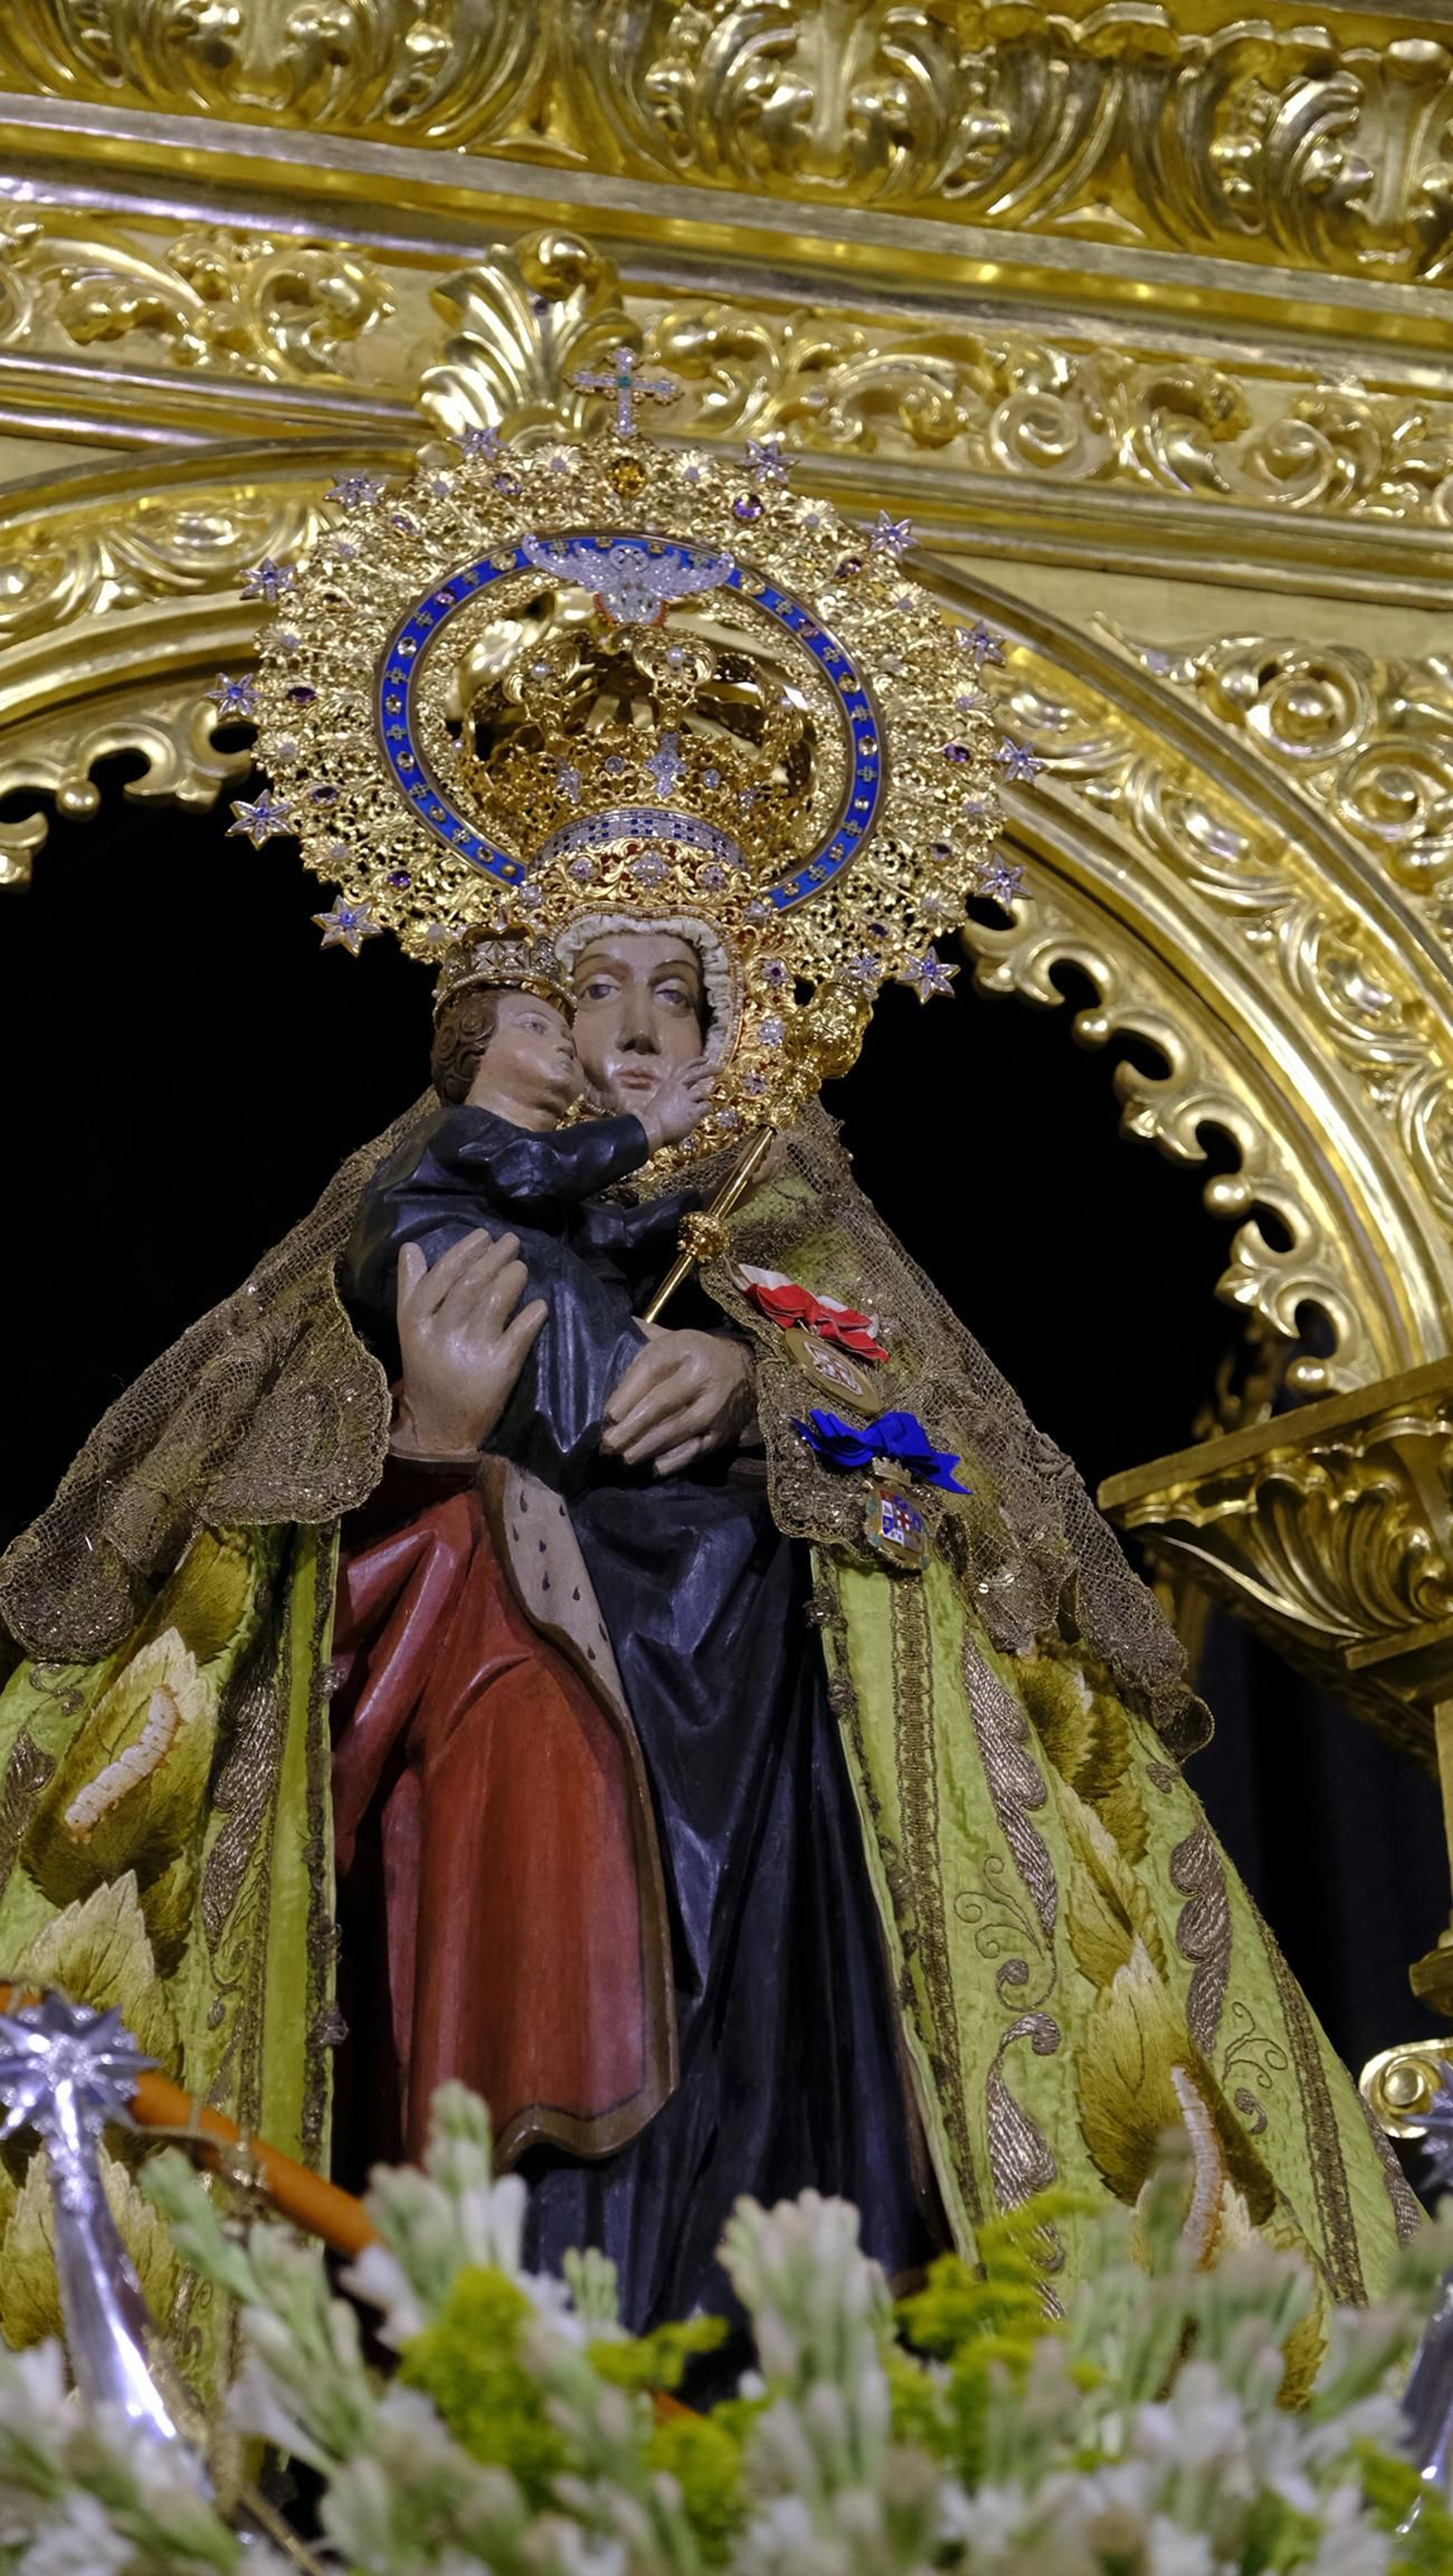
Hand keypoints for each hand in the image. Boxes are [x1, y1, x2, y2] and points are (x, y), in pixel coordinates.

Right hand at [393, 1230, 545, 1460]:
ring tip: (521, 1267)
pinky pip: (519, 1334)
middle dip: (493, 1258)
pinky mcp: (498, 1371)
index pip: (440, 1277)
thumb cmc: (428, 1371)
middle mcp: (440, 1335)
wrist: (441, 1428)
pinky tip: (540, 1305)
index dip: (464, 1252)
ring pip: (494, 1302)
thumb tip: (411, 1246)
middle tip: (511, 1242)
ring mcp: (470, 1353)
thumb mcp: (410, 1331)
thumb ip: (410, 1288)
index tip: (484, 1236)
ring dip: (512, 1278)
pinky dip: (531, 1315)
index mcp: (415, 1323)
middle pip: (470, 1285)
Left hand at [601, 1325, 756, 1475]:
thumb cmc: (692, 1356)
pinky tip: (651, 1468)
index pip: (650, 1371)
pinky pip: (695, 1451)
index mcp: (685, 1348)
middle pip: (661, 1405)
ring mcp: (716, 1408)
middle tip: (607, 1445)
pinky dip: (672, 1462)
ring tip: (622, 1459)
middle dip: (631, 1428)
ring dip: (645, 1448)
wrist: (745, 1369)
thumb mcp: (668, 1340)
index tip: (607, 1416)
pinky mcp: (723, 1433)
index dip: (626, 1396)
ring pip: (676, 1431)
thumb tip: (600, 1346)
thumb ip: (638, 1345)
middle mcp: (703, 1377)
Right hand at [638, 1057, 713, 1152]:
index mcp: (669, 1085)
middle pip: (697, 1073)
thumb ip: (673, 1097)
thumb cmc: (653, 1121)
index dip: (696, 1061)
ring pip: (703, 1094)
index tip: (706, 1059)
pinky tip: (695, 1119)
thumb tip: (687, 1100)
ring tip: (691, 1114)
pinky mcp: (693, 1110)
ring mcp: (686, 1098)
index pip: (684, 1067)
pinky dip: (704, 1112)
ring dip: (701, 1102)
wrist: (651, 1130)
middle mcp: (678, 1088)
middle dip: (710, 1069)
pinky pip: (706, 1106)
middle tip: (720, 1069)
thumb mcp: (661, 1101)